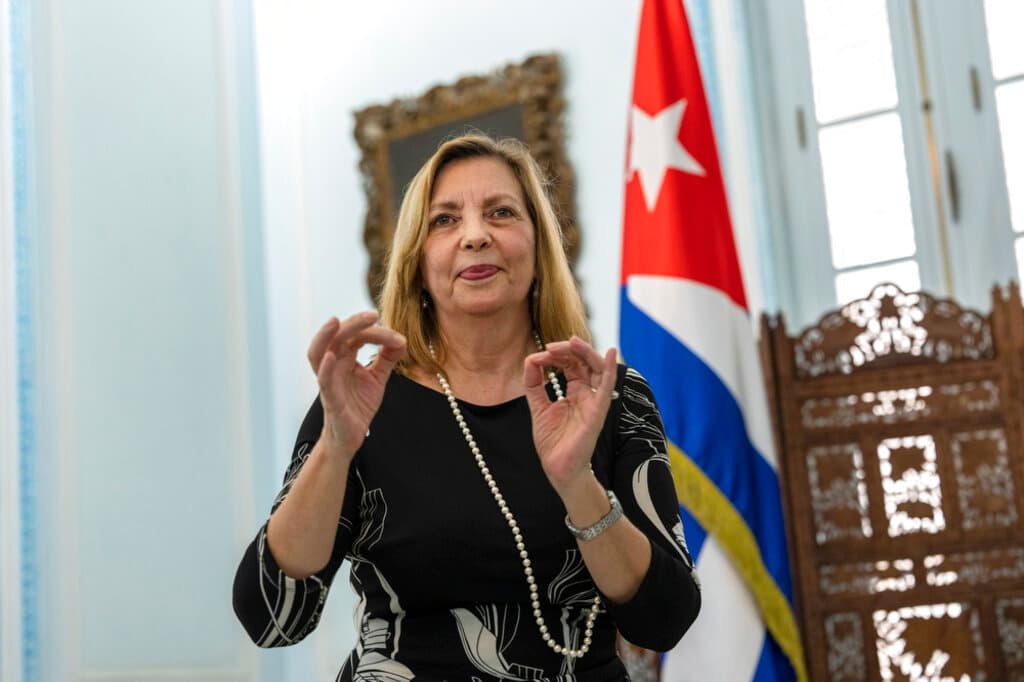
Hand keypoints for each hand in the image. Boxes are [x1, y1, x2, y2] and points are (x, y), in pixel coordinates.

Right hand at [307, 311, 405, 456]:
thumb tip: (401, 339)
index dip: (375, 332)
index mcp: (344, 358)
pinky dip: (325, 367)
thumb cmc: (358, 405)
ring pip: (318, 353)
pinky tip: (331, 356)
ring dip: (324, 336)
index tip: (396, 337)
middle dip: (353, 323)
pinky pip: (323, 380)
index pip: (356, 336)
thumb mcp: (377, 378)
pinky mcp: (329, 398)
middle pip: (336, 337)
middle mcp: (333, 364)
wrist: (352, 436)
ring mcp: (328, 380)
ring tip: (335, 321)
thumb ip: (387, 358)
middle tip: (372, 314)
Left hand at [523, 336, 617, 496]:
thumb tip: (531, 359)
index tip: (540, 355)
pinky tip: (612, 353)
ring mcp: (594, 402)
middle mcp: (587, 394)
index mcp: (575, 392)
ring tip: (572, 342)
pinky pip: (607, 387)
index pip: (571, 364)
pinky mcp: (598, 412)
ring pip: (597, 368)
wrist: (558, 469)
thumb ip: (534, 383)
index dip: (557, 355)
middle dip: (570, 349)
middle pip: (585, 362)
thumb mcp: (538, 407)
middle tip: (552, 346)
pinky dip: (611, 369)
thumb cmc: (553, 442)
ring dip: (586, 352)